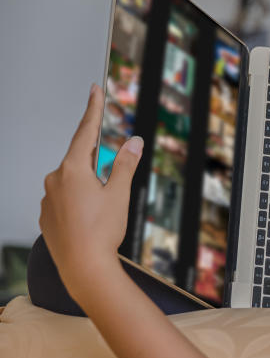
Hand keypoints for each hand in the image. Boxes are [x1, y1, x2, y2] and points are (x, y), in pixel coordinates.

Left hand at [39, 84, 143, 296]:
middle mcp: (55, 180)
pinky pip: (65, 202)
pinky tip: (91, 223)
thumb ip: (124, 165)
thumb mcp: (119, 194)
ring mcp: (48, 199)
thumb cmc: (101, 232)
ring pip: (73, 184)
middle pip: (80, 161)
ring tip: (103, 215)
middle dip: (98, 167)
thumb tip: (133, 142)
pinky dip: (79, 206)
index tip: (94, 90)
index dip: (93, 110)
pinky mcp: (47, 216)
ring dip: (89, 190)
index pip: (85, 132)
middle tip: (112, 189)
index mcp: (72, 170)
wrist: (83, 268)